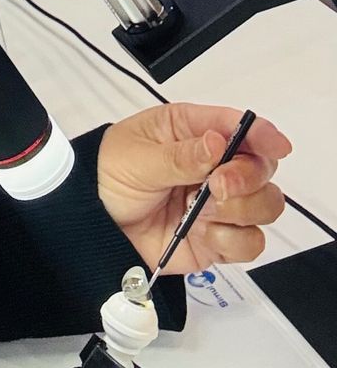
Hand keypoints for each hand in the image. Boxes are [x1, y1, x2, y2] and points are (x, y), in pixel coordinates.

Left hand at [97, 103, 291, 273]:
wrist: (93, 222)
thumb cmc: (108, 173)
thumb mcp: (137, 157)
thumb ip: (178, 156)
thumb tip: (217, 143)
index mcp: (189, 130)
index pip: (236, 125)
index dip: (260, 133)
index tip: (275, 145)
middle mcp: (212, 165)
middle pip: (260, 167)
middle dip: (248, 177)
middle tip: (217, 185)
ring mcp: (218, 203)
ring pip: (265, 204)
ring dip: (240, 209)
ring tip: (202, 209)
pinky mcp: (219, 237)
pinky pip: (250, 242)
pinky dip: (232, 240)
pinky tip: (203, 233)